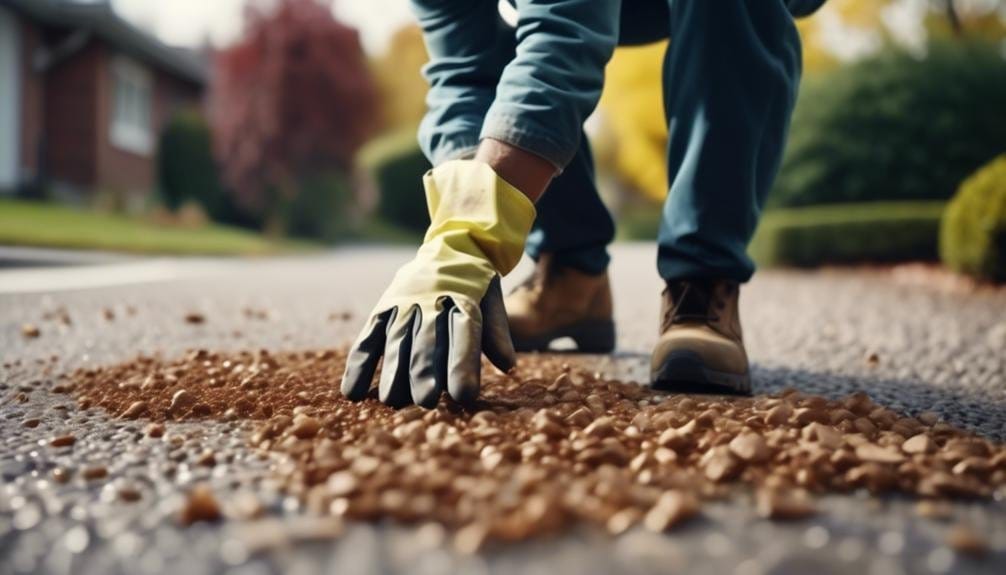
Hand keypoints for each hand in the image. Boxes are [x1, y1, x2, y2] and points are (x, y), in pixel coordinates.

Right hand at [340, 160, 535, 406]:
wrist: (453, 243)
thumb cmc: (477, 285)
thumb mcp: (493, 301)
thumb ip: (498, 333)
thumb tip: (509, 366)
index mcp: (465, 299)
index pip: (466, 334)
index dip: (464, 364)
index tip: (464, 395)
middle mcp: (432, 300)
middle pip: (428, 340)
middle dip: (425, 371)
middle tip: (425, 401)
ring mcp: (404, 303)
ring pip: (396, 339)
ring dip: (392, 371)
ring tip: (392, 400)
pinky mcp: (384, 308)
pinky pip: (368, 337)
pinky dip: (359, 364)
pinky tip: (353, 392)